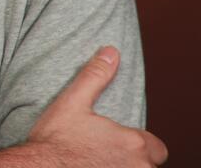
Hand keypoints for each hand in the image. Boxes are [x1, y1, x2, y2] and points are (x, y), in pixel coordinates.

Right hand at [22, 46, 166, 166]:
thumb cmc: (54, 140)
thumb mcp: (73, 102)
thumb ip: (95, 77)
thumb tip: (110, 53)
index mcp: (133, 144)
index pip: (155, 148)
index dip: (139, 145)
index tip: (118, 143)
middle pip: (147, 165)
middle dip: (130, 160)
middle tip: (103, 153)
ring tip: (94, 162)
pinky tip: (87, 167)